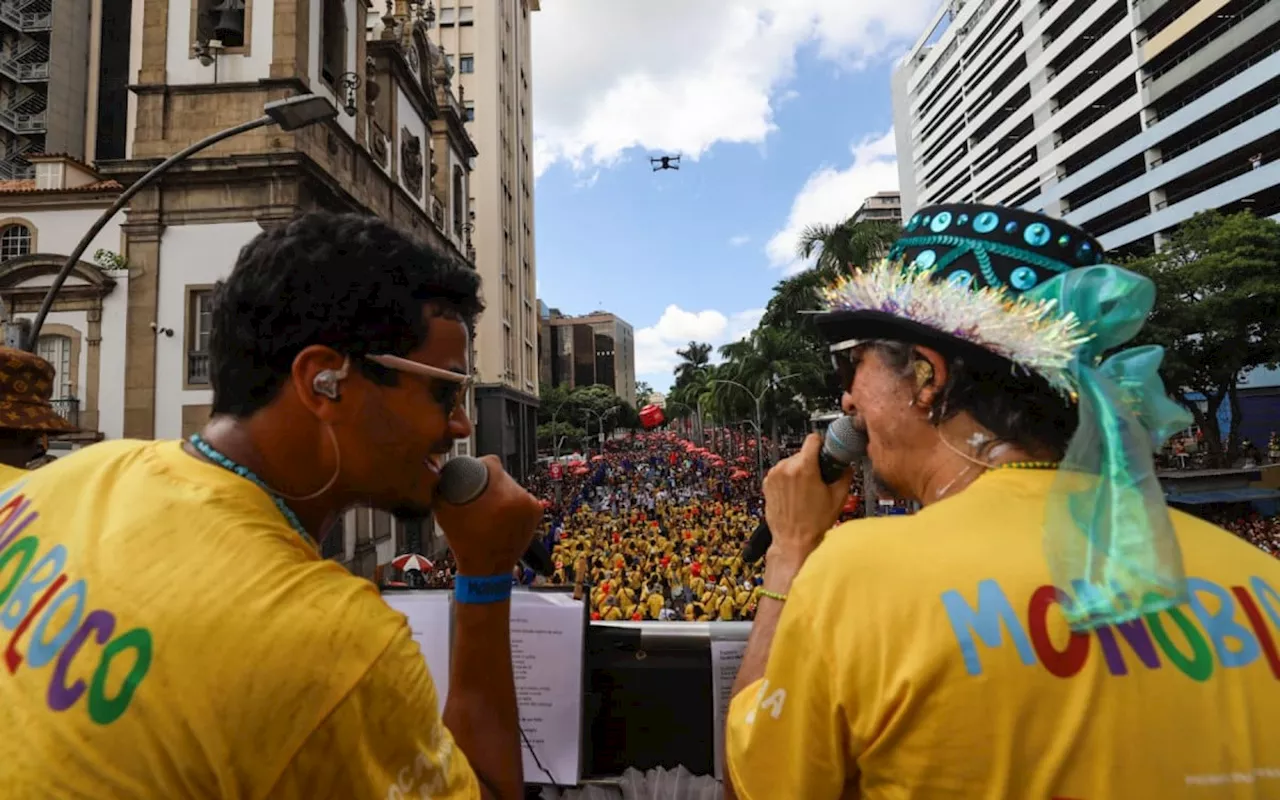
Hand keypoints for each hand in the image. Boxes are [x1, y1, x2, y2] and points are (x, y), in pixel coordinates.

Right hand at [434, 456, 543, 576]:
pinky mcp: (536, 514)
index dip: (479, 466)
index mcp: (504, 496)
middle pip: (503, 475)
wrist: (487, 570)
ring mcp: (532, 507)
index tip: (472, 474)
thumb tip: (436, 471)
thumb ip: (439, 488)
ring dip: (500, 490)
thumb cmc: (467, 544)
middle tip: (477, 493)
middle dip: (489, 481)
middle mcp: (522, 500)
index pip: (492, 463)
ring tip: (487, 504)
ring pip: (512, 485)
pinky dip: (511, 501)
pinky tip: (500, 508)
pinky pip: (521, 497)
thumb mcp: (445, 512)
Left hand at [761, 434, 852, 564]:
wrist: (794, 540)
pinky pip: (781, 472)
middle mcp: (786, 468)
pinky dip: (788, 479)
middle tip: (819, 479)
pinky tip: (795, 494)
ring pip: (791, 462)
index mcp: (804, 467)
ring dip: (799, 470)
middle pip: (802, 452)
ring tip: (807, 490)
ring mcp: (774, 475)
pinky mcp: (767, 483)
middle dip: (812, 462)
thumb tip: (846, 466)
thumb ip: (845, 475)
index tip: (826, 451)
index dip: (822, 444)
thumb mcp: (838, 497)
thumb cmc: (813, 524)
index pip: (813, 439)